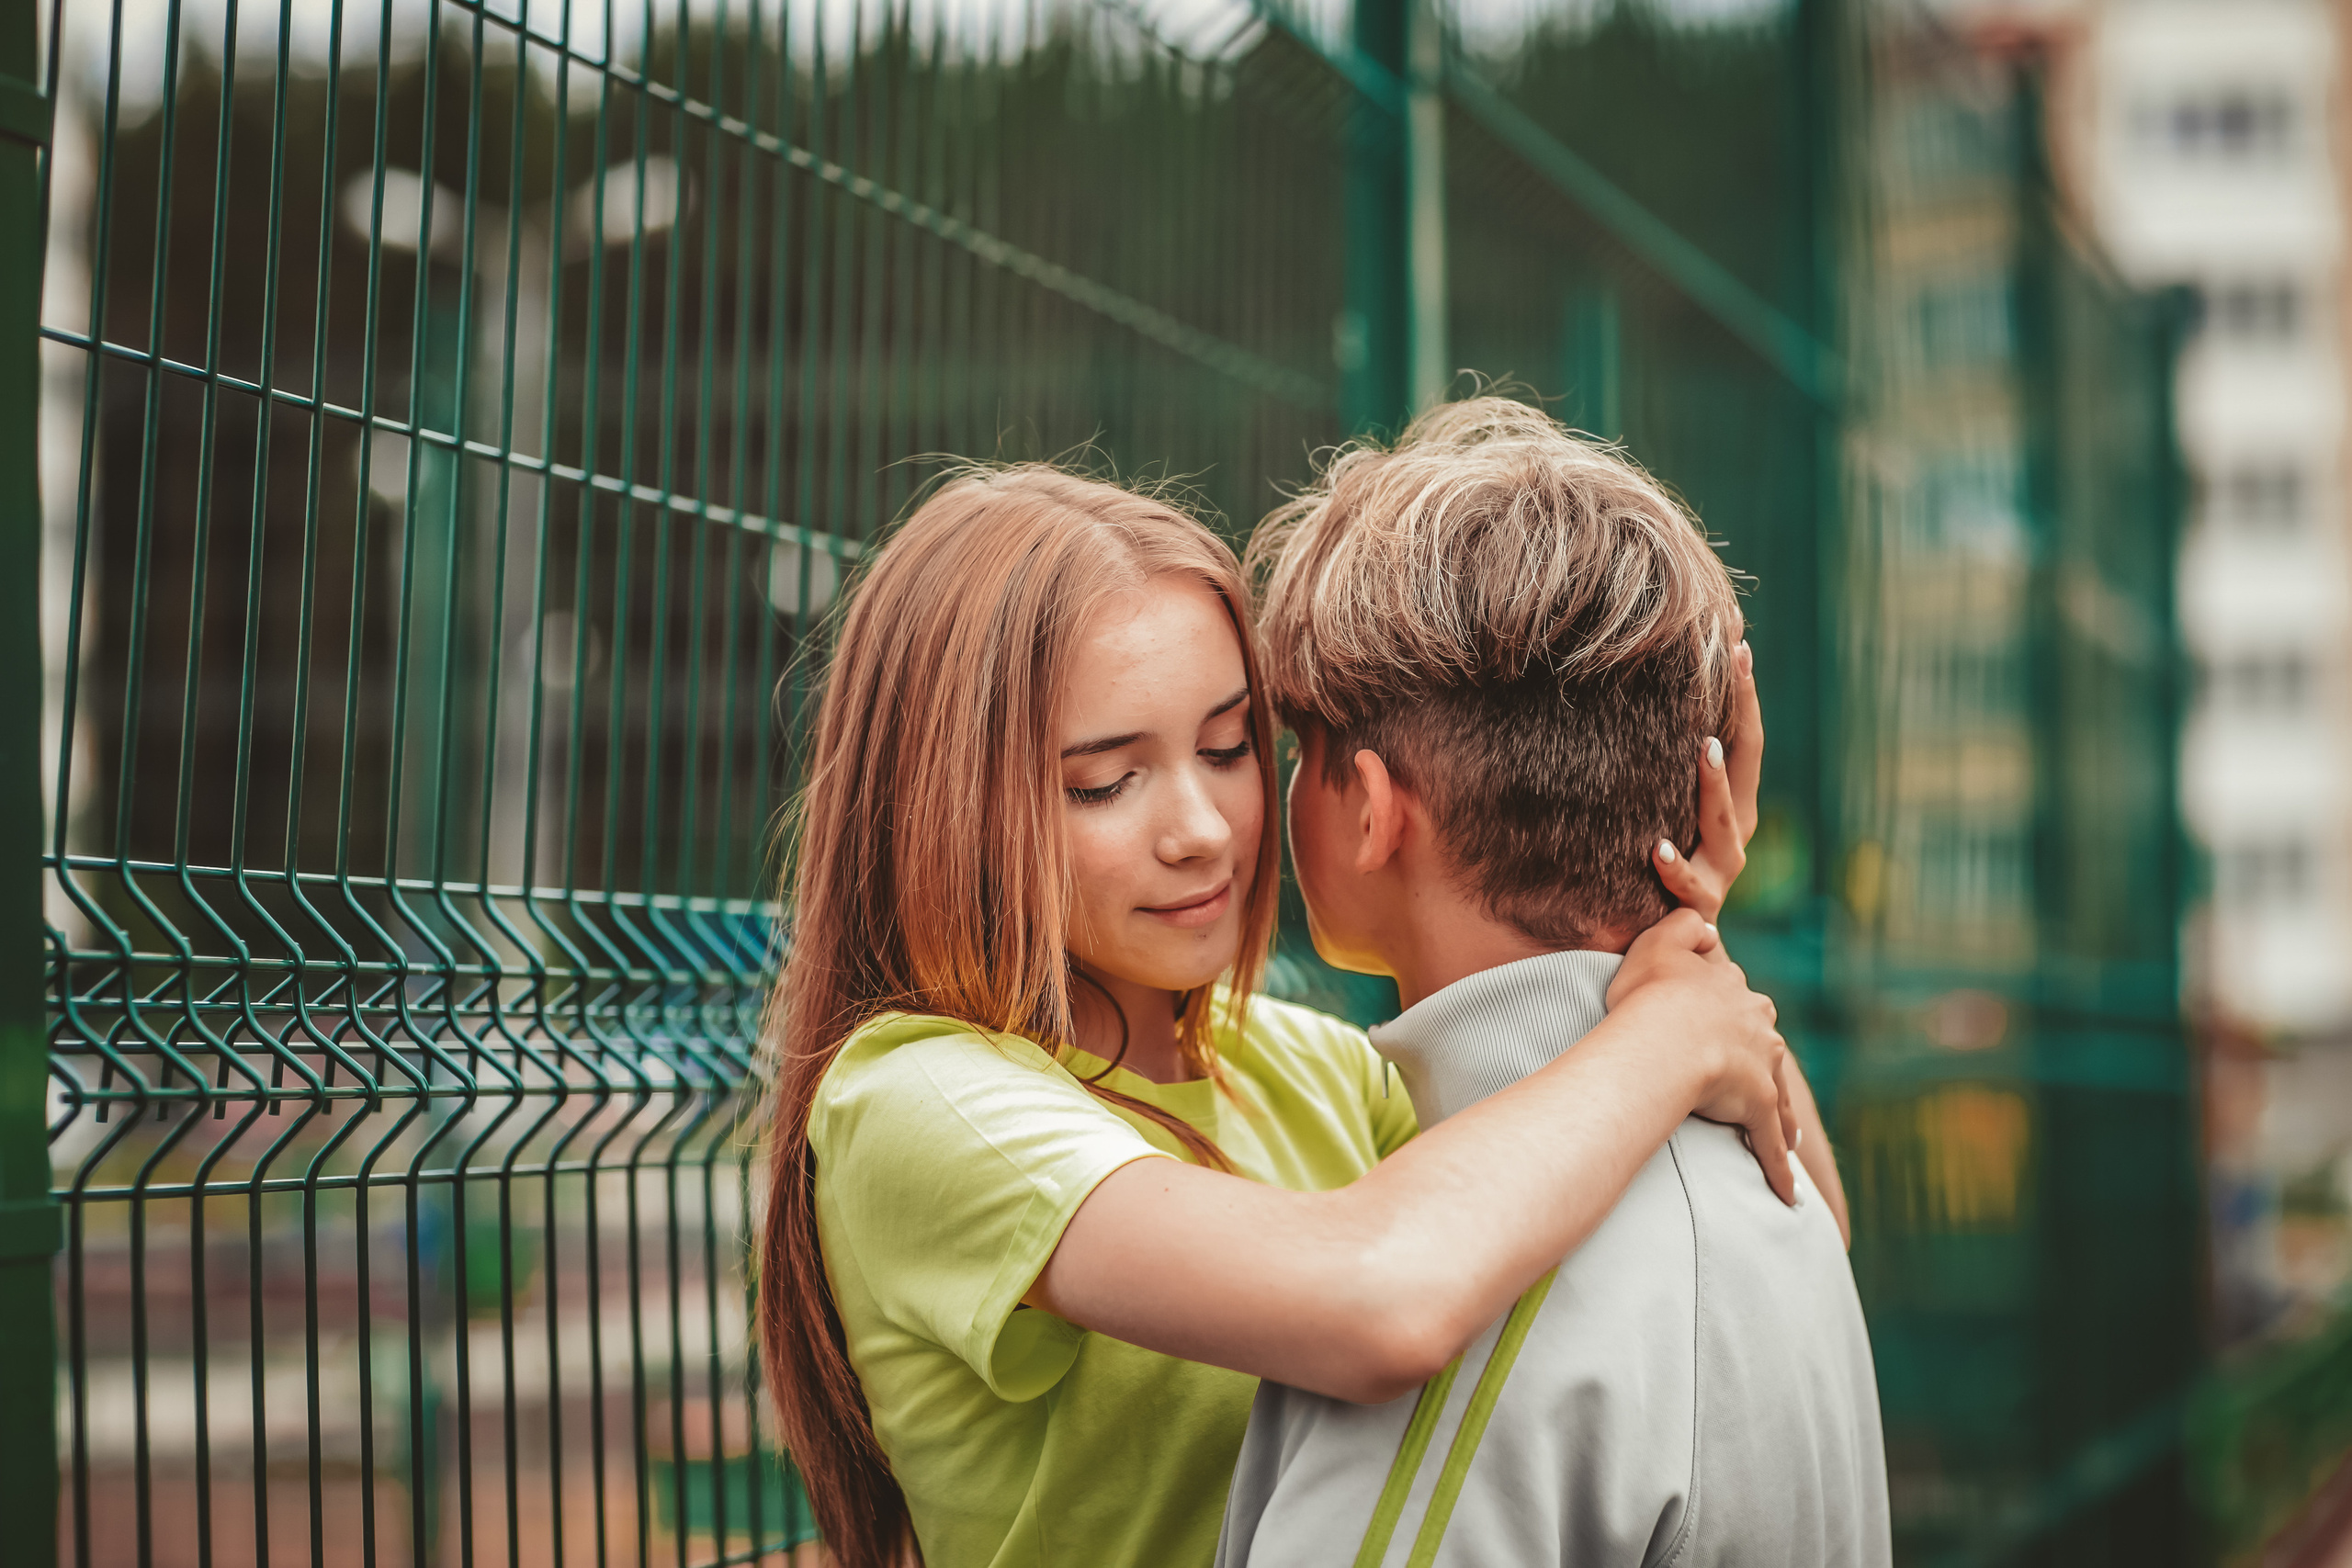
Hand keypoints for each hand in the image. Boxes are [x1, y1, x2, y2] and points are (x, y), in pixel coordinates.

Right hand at [1607, 908, 1799, 1205]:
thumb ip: (1685, 925)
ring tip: (1788, 1140)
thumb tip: (1707, 924)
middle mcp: (1758, 1027)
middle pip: (1766, 1047)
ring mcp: (1762, 1069)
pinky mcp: (1758, 1109)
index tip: (1723, 1028)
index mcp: (1734, 992)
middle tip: (1762, 1085)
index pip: (1736, 1001)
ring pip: (1779, 1097)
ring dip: (1783, 1120)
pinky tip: (1788, 1195)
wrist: (1663, 1037)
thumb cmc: (1650, 993)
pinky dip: (1780, 1170)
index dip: (1726, 1013)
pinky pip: (1770, 1145)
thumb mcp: (1660, 941)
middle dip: (1766, 1065)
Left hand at [1653, 639, 1761, 921]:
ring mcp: (1719, 873)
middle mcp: (1735, 835)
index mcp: (1733, 806)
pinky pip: (1685, 888)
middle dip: (1741, 712)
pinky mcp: (1694, 908)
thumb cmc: (1667, 874)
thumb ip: (1663, 771)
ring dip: (1713, 784)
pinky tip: (1657, 848)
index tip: (1738, 636)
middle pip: (1743, 766)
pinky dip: (1675, 867)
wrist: (1676, 954)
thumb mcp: (1670, 817)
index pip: (1745, 738)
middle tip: (1736, 662)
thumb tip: (1635, 700)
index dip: (1744, 690)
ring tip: (1701, 747)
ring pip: (1724, 824)